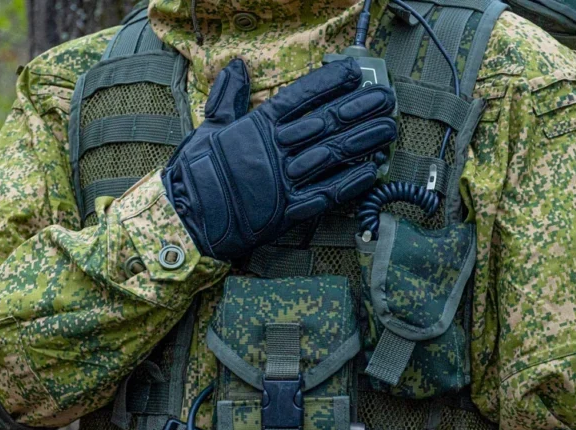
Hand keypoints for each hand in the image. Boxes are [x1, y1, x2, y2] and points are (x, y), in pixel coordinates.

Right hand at [163, 57, 396, 259]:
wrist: (187, 219)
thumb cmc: (196, 172)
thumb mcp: (209, 127)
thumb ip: (228, 96)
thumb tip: (236, 65)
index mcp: (256, 127)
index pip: (300, 98)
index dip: (329, 84)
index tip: (354, 72)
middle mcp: (275, 151)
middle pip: (325, 124)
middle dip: (358, 109)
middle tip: (386, 97)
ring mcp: (284, 182)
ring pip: (331, 156)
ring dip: (362, 141)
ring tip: (388, 128)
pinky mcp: (288, 211)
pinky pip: (325, 195)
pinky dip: (349, 183)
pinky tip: (372, 170)